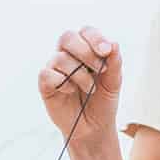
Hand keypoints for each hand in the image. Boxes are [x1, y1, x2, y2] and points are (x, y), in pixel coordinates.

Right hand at [37, 26, 122, 148]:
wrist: (94, 128)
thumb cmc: (103, 101)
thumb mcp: (113, 83)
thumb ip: (114, 63)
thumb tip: (114, 43)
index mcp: (85, 49)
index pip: (85, 32)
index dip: (95, 38)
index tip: (106, 51)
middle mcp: (68, 55)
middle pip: (67, 37)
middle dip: (85, 51)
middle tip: (100, 70)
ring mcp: (55, 69)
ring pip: (60, 57)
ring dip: (80, 74)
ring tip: (90, 89)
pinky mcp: (45, 84)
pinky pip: (47, 73)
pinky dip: (63, 82)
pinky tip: (71, 91)